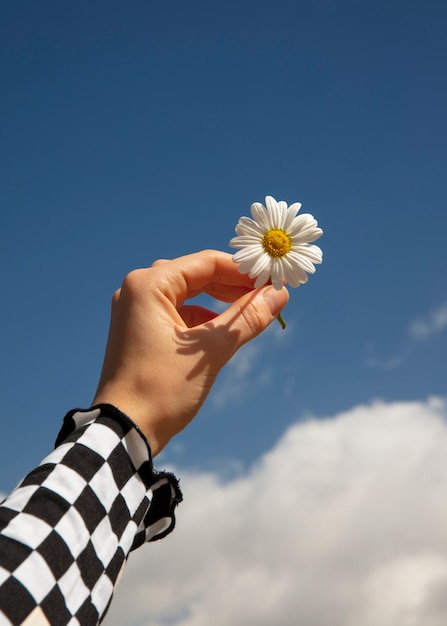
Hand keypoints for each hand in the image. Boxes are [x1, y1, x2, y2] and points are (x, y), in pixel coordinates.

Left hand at [92, 250, 287, 455]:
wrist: (124, 430)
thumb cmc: (163, 388)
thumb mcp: (211, 351)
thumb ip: (247, 318)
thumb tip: (279, 294)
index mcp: (149, 285)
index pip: (206, 263)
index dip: (243, 271)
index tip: (273, 279)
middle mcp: (138, 290)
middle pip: (196, 275)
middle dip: (233, 285)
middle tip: (267, 292)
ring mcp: (136, 311)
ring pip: (187, 294)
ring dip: (219, 301)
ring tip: (251, 309)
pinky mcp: (139, 331)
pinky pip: (177, 314)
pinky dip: (202, 318)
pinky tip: (223, 329)